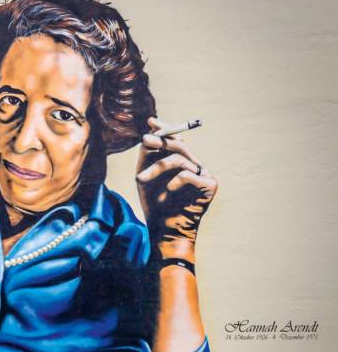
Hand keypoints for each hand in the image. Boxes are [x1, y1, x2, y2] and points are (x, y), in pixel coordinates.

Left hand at [136, 118, 217, 255]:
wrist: (164, 231)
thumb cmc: (154, 205)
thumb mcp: (145, 176)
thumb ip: (147, 156)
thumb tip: (148, 133)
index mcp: (181, 162)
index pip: (176, 140)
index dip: (165, 128)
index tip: (151, 121)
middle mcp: (195, 166)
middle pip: (179, 146)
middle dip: (160, 140)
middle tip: (144, 140)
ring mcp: (204, 175)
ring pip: (181, 160)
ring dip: (157, 167)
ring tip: (141, 179)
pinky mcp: (211, 186)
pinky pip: (190, 175)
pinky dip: (175, 180)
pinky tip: (168, 190)